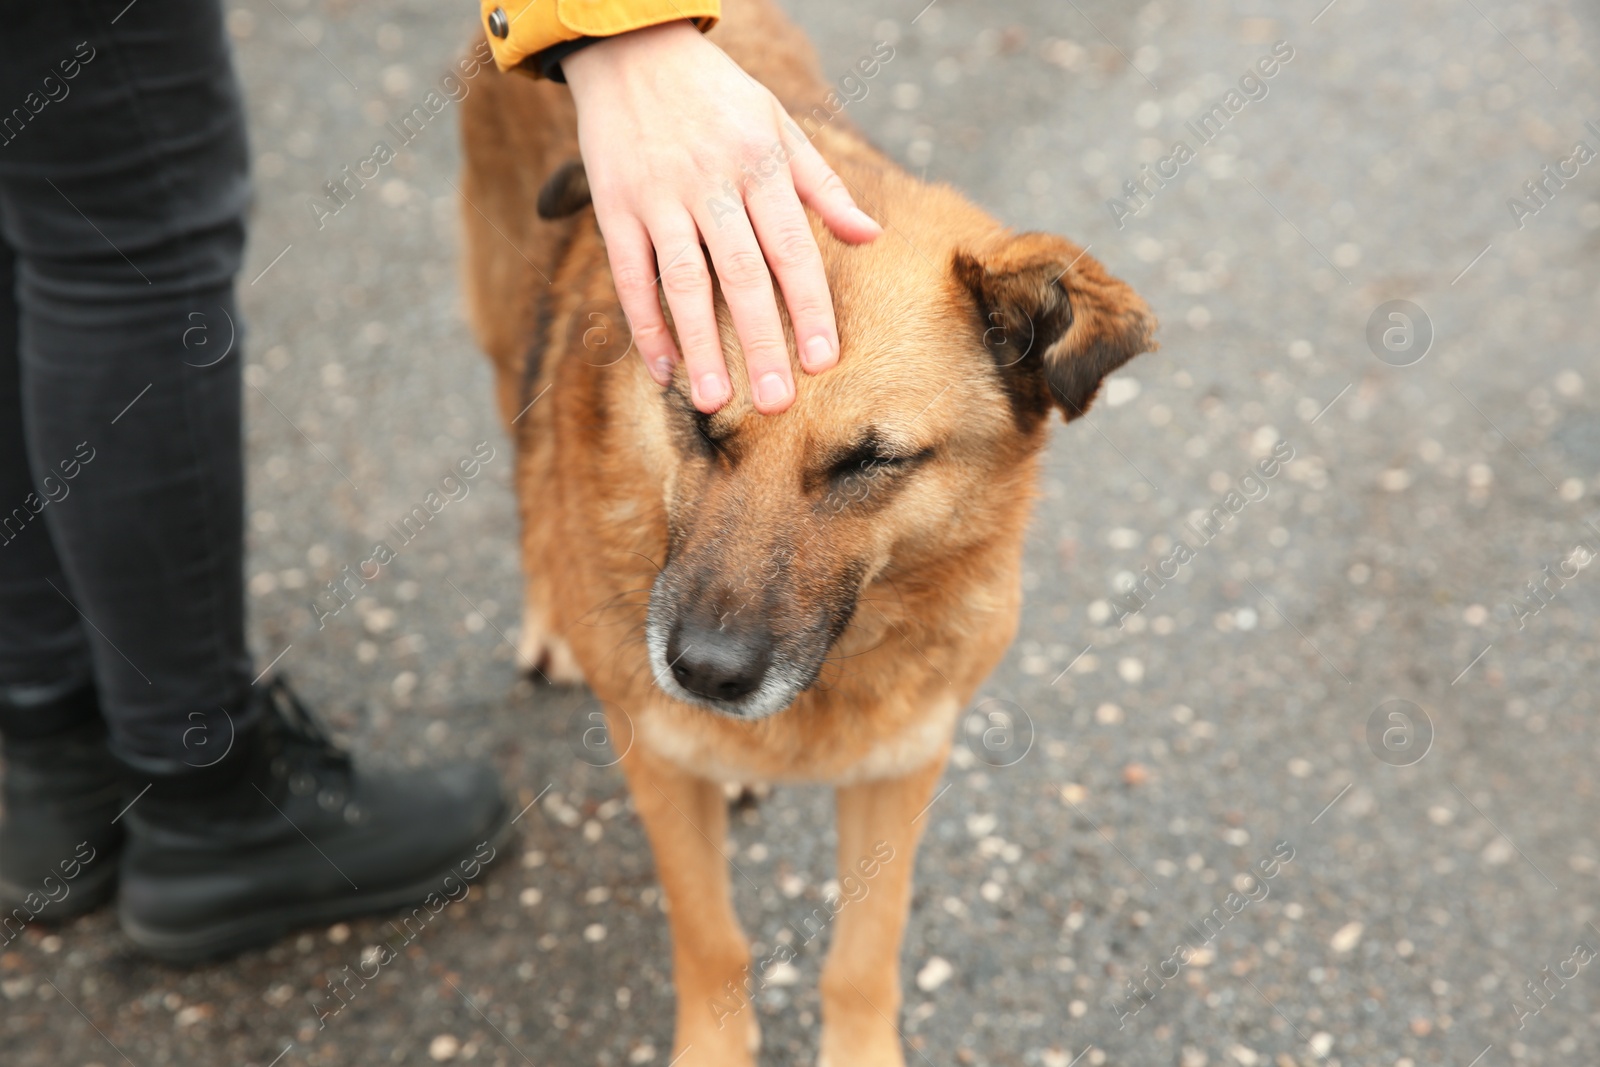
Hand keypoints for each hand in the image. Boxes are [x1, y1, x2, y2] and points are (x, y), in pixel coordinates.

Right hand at [562, 21, 882, 414]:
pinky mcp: (614, 205)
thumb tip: (871, 238)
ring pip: (684, 282)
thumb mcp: (779, 125)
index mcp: (759, 165)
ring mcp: (658, 196)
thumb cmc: (717, 94)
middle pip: (742, 275)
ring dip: (700, 346)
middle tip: (776, 403)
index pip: (792, 248)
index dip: (809, 307)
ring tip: (715, 402)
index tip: (824, 360)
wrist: (631, 47)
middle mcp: (710, 183)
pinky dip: (646, 324)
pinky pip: (631, 275)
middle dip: (761, 342)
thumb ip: (822, 187)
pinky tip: (664, 368)